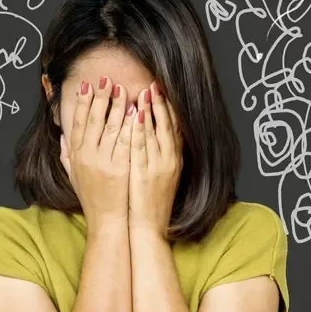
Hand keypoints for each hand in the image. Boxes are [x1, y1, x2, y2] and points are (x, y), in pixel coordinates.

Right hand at [59, 76, 134, 228]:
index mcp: (76, 155)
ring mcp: (103, 162)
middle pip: (93, 119)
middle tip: (106, 78)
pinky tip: (136, 111)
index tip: (87, 85)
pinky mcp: (120, 168)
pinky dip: (129, 125)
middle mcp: (87, 156)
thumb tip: (63, 136)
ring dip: (116, 105)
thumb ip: (66, 155)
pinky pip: (125, 141)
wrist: (106, 221)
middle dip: (100, 96)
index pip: (78, 122)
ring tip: (122, 88)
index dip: (82, 102)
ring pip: (109, 127)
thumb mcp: (73, 175)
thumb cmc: (91, 198)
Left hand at [128, 81, 183, 237]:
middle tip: (155, 84)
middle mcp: (170, 160)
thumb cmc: (152, 202)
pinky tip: (136, 115)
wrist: (149, 227)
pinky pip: (143, 147)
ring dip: (151, 111)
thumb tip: (153, 135)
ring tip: (145, 92)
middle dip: (162, 104)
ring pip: (156, 133)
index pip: (173, 128)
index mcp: (174, 159)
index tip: (161, 91)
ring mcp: (159, 166)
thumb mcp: (161, 176)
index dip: (168, 108)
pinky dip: (141, 130)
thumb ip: (158, 155)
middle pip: (168, 126)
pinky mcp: (146, 173)